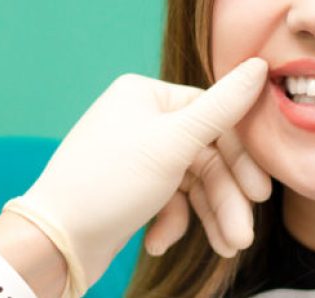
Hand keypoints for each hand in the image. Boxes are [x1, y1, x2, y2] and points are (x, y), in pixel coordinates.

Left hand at [2, 58, 267, 296]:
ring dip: (209, 217)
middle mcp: (141, 118)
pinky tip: (158, 243)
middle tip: (242, 236)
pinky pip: (170, 199)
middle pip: (206, 156)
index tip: (261, 192)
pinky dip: (173, 222)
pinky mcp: (132, 187)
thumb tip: (261, 65)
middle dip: (225, 199)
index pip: (215, 117)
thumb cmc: (108, 184)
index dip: (240, 158)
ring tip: (225, 249)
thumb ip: (222, 108)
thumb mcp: (173, 144)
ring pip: (192, 183)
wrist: (53, 243)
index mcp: (147, 94)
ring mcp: (136, 154)